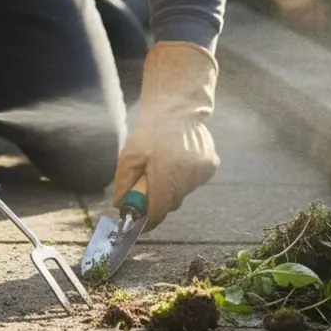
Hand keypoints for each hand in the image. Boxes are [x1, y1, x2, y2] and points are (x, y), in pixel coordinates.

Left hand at [112, 41, 220, 230]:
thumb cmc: (150, 131)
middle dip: (159, 199)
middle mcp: (187, 179)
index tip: (141, 222)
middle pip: (171, 203)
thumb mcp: (129, 156)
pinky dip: (186, 176)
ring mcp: (201, 173)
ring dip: (173, 185)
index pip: (158, 212)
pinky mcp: (211, 166)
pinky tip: (179, 159)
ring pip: (183, 192)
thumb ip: (124, 184)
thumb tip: (120, 206)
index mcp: (165, 177)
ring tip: (166, 164)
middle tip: (150, 183)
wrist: (178, 107)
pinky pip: (195, 181)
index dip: (148, 220)